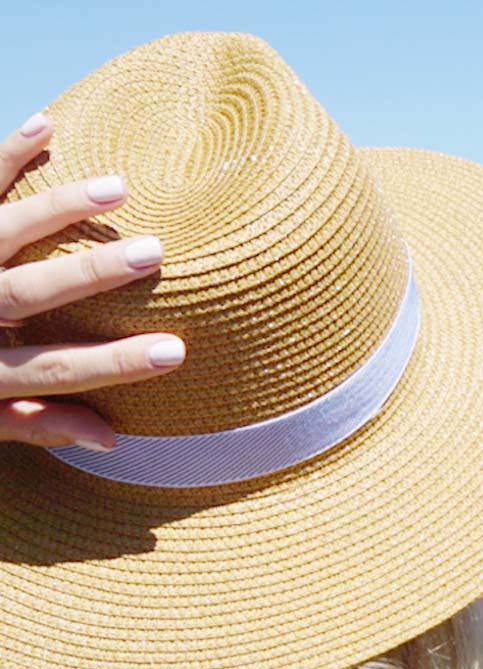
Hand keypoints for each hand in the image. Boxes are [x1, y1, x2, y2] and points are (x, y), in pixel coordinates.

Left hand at [0, 112, 183, 451]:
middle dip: (92, 274)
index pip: (53, 369)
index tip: (175, 352)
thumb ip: (35, 426)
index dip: (115, 365)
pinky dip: (4, 156)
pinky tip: (44, 125)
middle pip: (28, 293)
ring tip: (116, 187)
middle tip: (153, 254)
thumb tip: (111, 439)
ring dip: (56, 208)